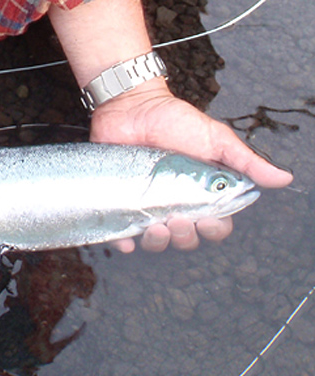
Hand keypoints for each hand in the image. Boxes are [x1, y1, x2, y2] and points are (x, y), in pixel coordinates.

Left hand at [90, 79, 292, 251]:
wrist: (132, 106)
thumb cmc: (175, 121)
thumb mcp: (216, 139)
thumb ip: (246, 162)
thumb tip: (283, 179)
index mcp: (201, 194)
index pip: (214, 225)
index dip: (212, 230)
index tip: (206, 220)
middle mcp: (175, 204)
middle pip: (184, 238)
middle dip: (184, 237)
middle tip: (178, 220)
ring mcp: (146, 205)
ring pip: (155, 240)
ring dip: (157, 242)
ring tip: (156, 227)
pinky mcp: (119, 201)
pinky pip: (120, 232)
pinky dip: (123, 242)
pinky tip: (126, 242)